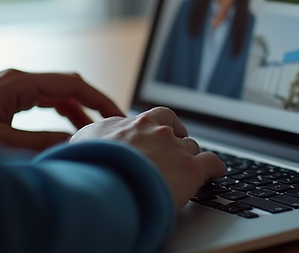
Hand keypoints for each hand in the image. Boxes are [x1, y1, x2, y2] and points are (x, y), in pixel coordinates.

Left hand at [0, 68, 123, 151]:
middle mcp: (15, 79)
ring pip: (52, 95)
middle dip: (91, 105)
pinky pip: (37, 101)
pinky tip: (60, 132)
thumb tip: (73, 143)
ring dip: (73, 112)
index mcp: (19, 83)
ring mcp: (6, 86)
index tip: (118, 115)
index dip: (99, 98)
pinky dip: (55, 115)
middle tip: (110, 126)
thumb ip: (40, 143)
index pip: (73, 83)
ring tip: (90, 134)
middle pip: (66, 86)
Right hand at [71, 107, 225, 208]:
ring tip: (185, 172)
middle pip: (177, 134)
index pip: (158, 117)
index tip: (162, 134)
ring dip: (189, 160)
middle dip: (176, 146)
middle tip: (171, 160)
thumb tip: (87, 144)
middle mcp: (159, 131)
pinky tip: (215, 173)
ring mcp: (177, 149)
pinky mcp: (192, 170)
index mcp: (136, 123)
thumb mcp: (82, 143)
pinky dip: (215, 168)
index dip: (163, 127)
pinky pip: (212, 164)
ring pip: (193, 149)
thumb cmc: (90, 165)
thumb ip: (92, 139)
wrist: (107, 181)